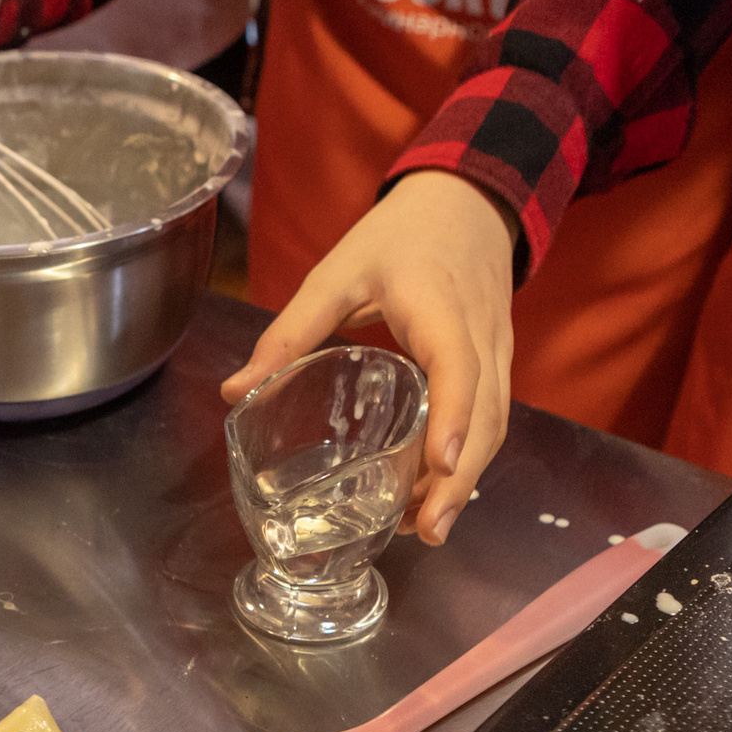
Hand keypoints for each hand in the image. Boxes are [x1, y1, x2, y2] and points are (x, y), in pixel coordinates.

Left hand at [223, 171, 517, 544]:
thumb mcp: (335, 274)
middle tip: (426, 531)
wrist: (467, 201)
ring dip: (464, 479)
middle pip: (486, 415)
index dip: (454, 417)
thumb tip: (234, 391)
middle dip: (459, 478)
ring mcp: (497, 352)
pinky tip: (431, 493)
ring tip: (423, 529)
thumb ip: (289, 333)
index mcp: (440, 308)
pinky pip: (491, 418)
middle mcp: (481, 336)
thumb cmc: (399, 235)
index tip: (442, 465)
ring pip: (495, 424)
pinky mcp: (496, 364)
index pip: (458, 367)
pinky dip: (468, 459)